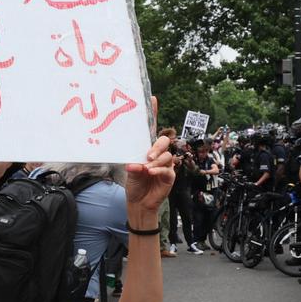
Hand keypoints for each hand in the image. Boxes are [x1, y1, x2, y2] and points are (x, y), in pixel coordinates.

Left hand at [125, 97, 174, 212]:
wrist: (139, 202)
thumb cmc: (134, 183)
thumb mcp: (130, 171)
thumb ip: (132, 166)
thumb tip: (134, 164)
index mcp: (147, 148)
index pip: (151, 129)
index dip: (153, 114)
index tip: (152, 99)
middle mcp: (158, 154)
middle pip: (164, 141)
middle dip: (157, 146)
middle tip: (148, 156)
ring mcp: (166, 164)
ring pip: (167, 155)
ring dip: (156, 161)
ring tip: (147, 168)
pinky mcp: (170, 175)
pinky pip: (168, 169)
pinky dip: (159, 170)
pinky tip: (151, 172)